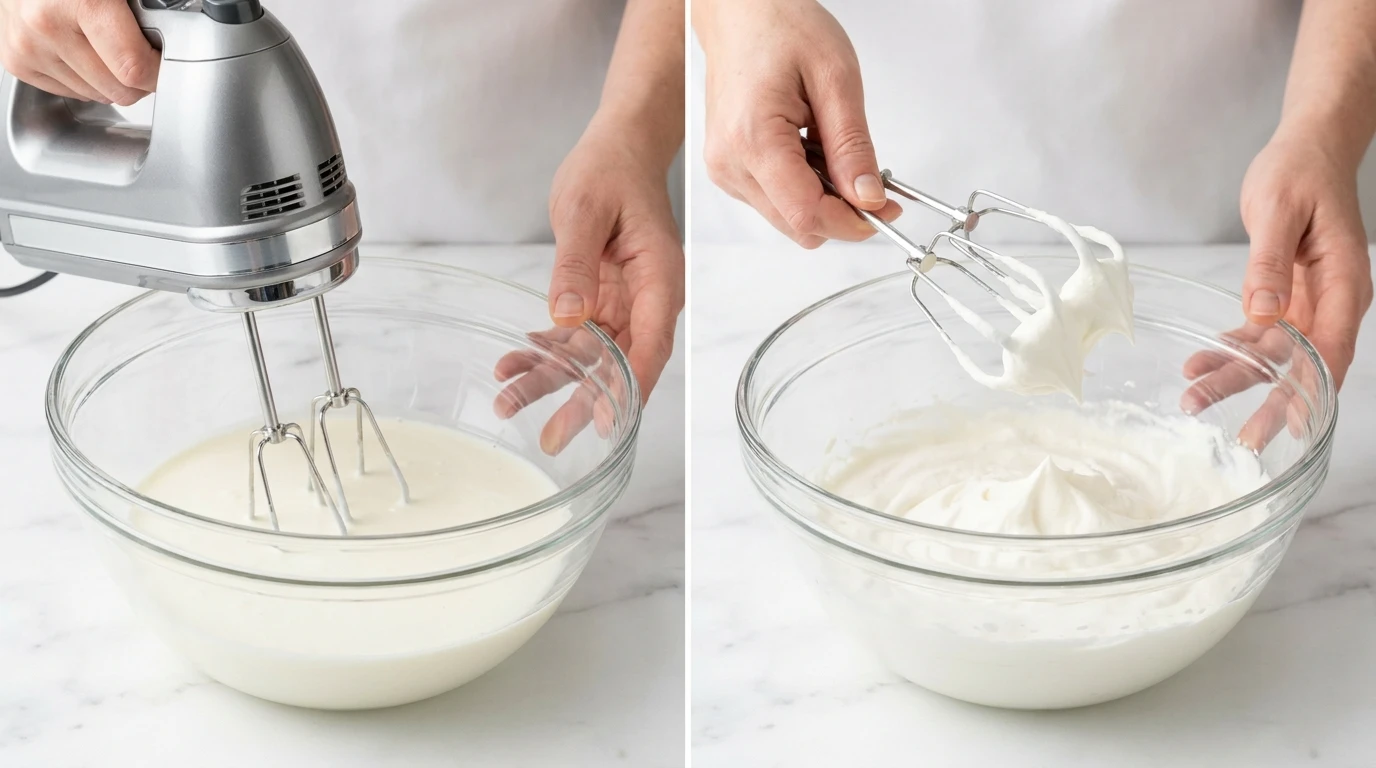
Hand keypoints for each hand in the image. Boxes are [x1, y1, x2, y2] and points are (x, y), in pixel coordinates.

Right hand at [0, 0, 158, 104]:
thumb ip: (142, 9)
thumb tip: (171, 36)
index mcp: (81, 2)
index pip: (134, 67)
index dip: (159, 72)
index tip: (165, 65)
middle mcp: (47, 26)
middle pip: (117, 89)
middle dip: (139, 81)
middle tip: (143, 58)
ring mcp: (28, 47)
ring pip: (95, 96)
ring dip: (111, 81)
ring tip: (109, 49)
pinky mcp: (16, 61)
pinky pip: (69, 92)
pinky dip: (85, 80)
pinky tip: (84, 53)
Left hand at [494, 117, 683, 453]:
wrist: (616, 149)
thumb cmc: (610, 170)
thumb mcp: (583, 209)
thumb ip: (574, 263)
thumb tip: (566, 316)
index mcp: (659, 278)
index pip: (651, 343)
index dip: (631, 385)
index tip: (607, 418)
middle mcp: (647, 299)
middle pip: (620, 362)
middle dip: (583, 400)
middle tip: (552, 437)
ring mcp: (624, 304)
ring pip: (591, 356)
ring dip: (551, 380)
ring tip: (507, 403)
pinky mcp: (601, 300)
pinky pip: (573, 337)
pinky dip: (543, 352)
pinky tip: (511, 367)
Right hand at [696, 0, 901, 247]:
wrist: (741, 11)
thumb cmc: (780, 27)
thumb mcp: (836, 79)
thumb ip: (853, 146)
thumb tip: (868, 196)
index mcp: (753, 139)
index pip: (806, 213)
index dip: (851, 222)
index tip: (884, 210)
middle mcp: (730, 163)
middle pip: (796, 224)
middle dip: (840, 213)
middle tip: (873, 182)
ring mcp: (724, 169)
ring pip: (787, 218)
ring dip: (822, 199)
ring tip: (833, 149)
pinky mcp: (728, 169)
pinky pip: (774, 200)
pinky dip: (803, 187)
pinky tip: (811, 150)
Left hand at [1180, 132, 1371, 448]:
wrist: (1306, 150)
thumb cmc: (1299, 172)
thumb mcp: (1279, 211)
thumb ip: (1269, 264)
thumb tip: (1264, 312)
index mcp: (1345, 283)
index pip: (1333, 349)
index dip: (1311, 389)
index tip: (1288, 420)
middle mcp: (1333, 302)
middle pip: (1305, 364)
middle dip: (1273, 402)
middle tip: (1244, 440)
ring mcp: (1310, 304)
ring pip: (1276, 355)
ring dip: (1238, 377)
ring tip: (1193, 398)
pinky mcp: (1286, 298)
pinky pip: (1259, 334)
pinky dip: (1231, 350)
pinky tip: (1201, 365)